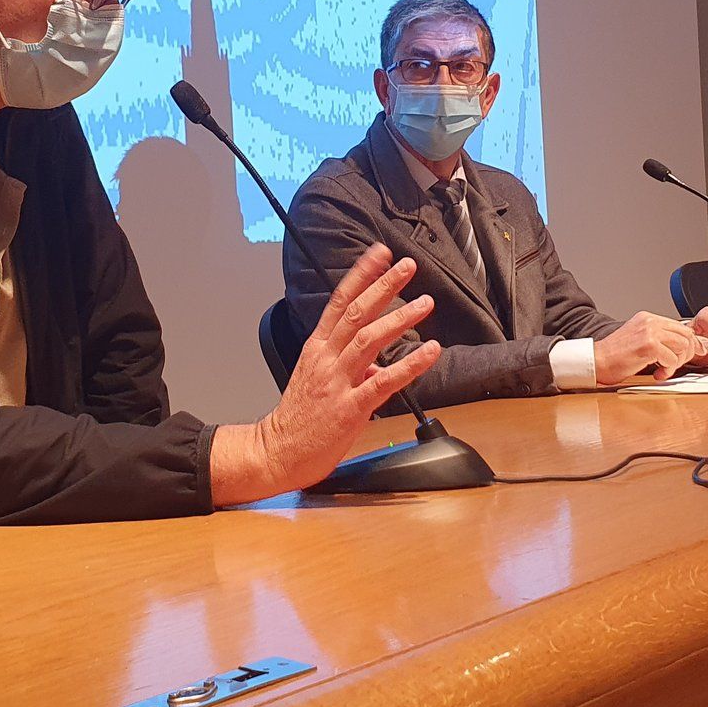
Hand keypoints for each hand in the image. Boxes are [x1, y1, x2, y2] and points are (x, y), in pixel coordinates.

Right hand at [210, 244, 439, 505]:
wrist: (277, 453)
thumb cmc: (298, 419)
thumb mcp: (318, 381)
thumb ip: (349, 367)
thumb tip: (378, 364)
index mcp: (317, 348)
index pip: (339, 301)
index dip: (361, 275)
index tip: (379, 253)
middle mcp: (326, 359)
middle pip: (357, 312)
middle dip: (384, 285)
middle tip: (407, 266)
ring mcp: (337, 382)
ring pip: (369, 339)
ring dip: (400, 318)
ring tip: (426, 303)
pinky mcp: (350, 409)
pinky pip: (384, 381)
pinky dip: (409, 364)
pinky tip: (430, 351)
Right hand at [593, 311, 705, 384]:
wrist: (596, 361)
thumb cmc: (614, 355)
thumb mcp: (639, 339)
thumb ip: (658, 339)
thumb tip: (683, 347)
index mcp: (648, 318)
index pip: (680, 327)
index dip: (686, 344)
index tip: (683, 356)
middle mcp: (650, 321)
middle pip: (686, 335)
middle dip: (685, 354)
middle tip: (673, 365)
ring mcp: (650, 332)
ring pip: (683, 346)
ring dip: (676, 362)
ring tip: (663, 369)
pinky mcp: (649, 346)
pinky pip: (672, 359)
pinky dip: (668, 370)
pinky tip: (657, 373)